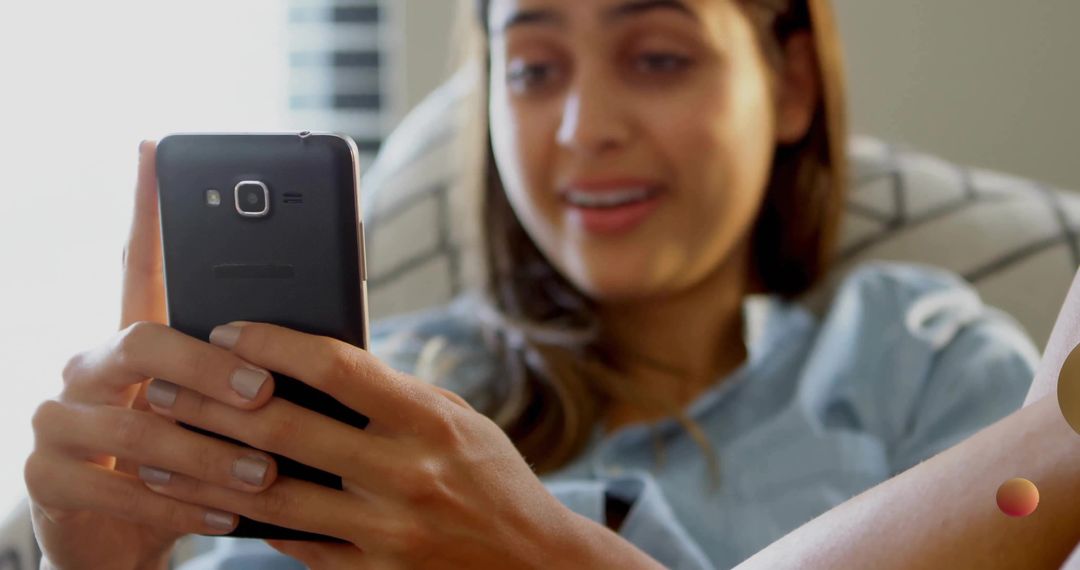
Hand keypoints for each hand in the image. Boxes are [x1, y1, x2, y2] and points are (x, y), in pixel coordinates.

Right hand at [24, 140, 278, 569]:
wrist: (132, 538)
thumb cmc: (199, 458)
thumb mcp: (231, 410)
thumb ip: (264, 365)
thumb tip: (341, 314)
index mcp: (139, 339)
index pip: (140, 261)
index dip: (147, 208)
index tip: (156, 151)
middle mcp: (90, 365)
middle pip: (144, 340)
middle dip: (210, 368)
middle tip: (266, 393)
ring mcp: (60, 418)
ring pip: (132, 424)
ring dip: (207, 452)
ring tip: (264, 473)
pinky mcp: (48, 477)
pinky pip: (111, 487)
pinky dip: (177, 505)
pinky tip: (224, 515)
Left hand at [140, 321, 587, 568]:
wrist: (535, 564)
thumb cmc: (492, 478)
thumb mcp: (456, 420)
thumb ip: (391, 394)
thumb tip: (312, 364)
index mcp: (430, 421)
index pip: (336, 367)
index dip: (273, 343)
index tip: (229, 330)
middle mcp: (406, 475)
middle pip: (285, 429)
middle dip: (211, 402)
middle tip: (162, 383)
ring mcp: (386, 532)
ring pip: (270, 495)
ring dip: (202, 469)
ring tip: (156, 448)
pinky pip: (293, 543)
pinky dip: (245, 520)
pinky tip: (206, 501)